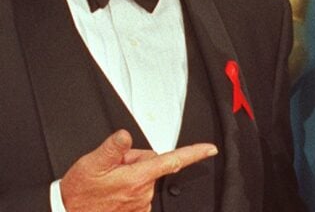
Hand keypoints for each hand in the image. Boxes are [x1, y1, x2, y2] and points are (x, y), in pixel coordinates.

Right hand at [61, 130, 217, 210]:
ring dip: (130, 178)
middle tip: (113, 169)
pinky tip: (112, 193)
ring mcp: (140, 205)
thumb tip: (126, 135)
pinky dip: (128, 190)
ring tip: (109, 183)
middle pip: (151, 165)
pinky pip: (138, 194)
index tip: (210, 149)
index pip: (172, 160)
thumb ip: (113, 147)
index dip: (194, 153)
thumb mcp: (92, 163)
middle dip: (135, 163)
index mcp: (137, 178)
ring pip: (144, 180)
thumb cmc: (80, 192)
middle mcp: (143, 193)